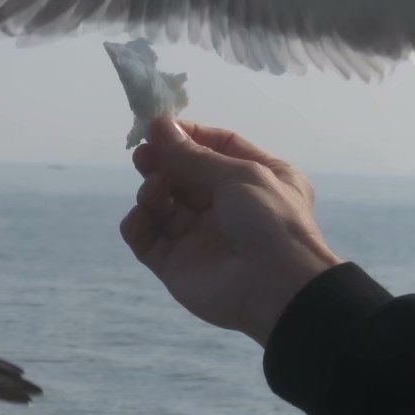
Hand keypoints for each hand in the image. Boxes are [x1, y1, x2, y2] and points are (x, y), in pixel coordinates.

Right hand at [119, 117, 339, 345]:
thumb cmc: (270, 221)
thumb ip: (193, 154)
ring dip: (152, 190)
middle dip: (162, 161)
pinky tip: (144, 216)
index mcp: (255, 180)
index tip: (158, 127)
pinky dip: (137, 223)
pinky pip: (145, 236)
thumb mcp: (239, 175)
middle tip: (143, 154)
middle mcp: (227, 206)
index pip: (217, 147)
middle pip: (183, 174)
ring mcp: (199, 236)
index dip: (187, 136)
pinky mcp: (175, 263)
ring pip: (161, 203)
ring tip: (156, 189)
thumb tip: (159, 125)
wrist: (277, 289)